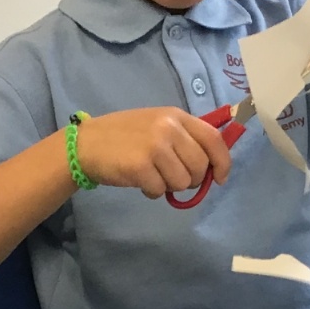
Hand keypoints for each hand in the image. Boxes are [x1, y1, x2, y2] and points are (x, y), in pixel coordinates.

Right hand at [75, 107, 234, 198]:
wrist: (86, 143)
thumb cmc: (124, 136)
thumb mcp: (157, 125)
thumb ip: (184, 139)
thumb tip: (211, 166)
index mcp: (176, 116)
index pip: (213, 139)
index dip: (222, 162)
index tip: (219, 178)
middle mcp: (168, 128)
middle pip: (200, 166)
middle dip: (191, 180)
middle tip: (173, 178)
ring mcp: (155, 147)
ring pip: (183, 182)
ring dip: (170, 187)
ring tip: (153, 176)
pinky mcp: (140, 166)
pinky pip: (160, 190)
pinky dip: (152, 192)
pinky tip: (140, 181)